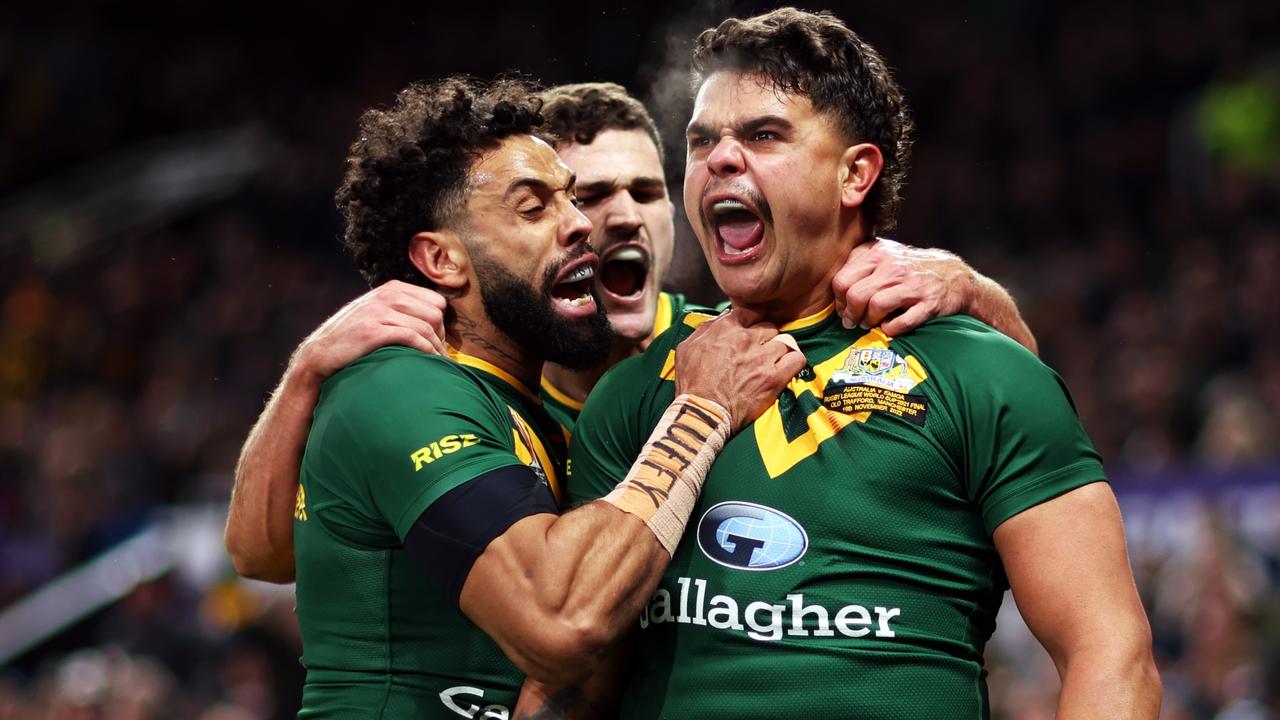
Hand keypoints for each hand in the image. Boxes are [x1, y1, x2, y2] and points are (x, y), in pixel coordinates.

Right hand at [291, 280, 447, 382]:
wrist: (320, 353)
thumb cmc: (353, 338)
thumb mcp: (377, 313)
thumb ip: (401, 309)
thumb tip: (436, 319)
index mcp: (392, 288)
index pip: (436, 300)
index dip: (442, 322)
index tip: (439, 340)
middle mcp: (386, 295)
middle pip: (435, 313)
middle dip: (441, 335)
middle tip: (438, 354)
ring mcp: (378, 312)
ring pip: (426, 325)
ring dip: (436, 347)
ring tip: (438, 364)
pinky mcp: (372, 331)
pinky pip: (411, 337)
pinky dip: (425, 350)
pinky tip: (427, 362)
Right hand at [674, 309, 805, 433]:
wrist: (702, 413)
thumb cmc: (691, 383)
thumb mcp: (687, 348)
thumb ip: (705, 329)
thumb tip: (719, 321)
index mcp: (725, 328)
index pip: (750, 311)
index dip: (752, 321)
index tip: (751, 331)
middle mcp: (746, 339)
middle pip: (769, 326)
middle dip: (765, 337)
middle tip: (759, 351)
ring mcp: (762, 358)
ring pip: (784, 341)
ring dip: (778, 351)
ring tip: (772, 362)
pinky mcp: (775, 378)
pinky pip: (797, 359)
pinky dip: (793, 362)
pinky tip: (785, 368)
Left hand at [832, 237, 975, 335]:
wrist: (954, 276)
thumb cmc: (911, 269)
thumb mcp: (885, 254)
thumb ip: (859, 263)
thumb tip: (836, 289)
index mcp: (878, 253)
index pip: (842, 279)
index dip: (838, 299)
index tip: (843, 308)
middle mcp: (894, 266)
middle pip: (855, 295)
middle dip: (850, 314)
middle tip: (852, 322)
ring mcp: (912, 285)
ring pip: (876, 305)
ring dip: (868, 321)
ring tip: (869, 325)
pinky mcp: (928, 304)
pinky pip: (901, 322)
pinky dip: (890, 329)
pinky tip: (889, 328)